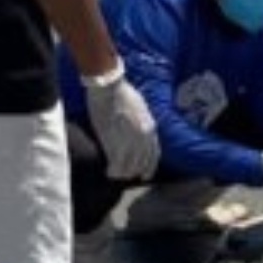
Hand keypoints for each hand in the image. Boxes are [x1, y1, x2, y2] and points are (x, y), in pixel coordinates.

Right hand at [84, 63, 160, 179]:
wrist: (109, 87)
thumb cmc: (121, 92)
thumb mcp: (140, 108)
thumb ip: (142, 122)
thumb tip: (138, 130)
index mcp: (151, 128)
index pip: (154, 155)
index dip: (149, 167)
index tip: (144, 175)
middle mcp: (144, 138)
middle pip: (142, 164)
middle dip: (134, 172)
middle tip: (124, 175)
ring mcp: (131, 142)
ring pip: (130, 168)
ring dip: (122, 173)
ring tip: (114, 173)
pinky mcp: (116, 144)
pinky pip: (117, 166)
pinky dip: (113, 171)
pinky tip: (107, 171)